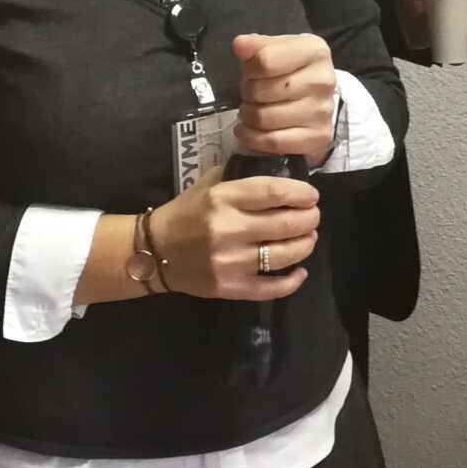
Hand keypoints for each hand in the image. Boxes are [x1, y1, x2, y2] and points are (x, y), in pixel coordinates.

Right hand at [149, 175, 322, 298]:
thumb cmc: (185, 213)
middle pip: (287, 223)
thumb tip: (279, 178)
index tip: (311, 196)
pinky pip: (271, 288)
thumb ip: (241, 180)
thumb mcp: (208, 185)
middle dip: (309, 218)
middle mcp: (229, 229)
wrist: (154, 251)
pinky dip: (292, 281)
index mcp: (223, 199)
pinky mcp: (230, 288)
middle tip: (313, 216)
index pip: (275, 192)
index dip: (301, 193)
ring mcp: (230, 262)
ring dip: (305, 245)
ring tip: (308, 238)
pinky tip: (300, 272)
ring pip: (285, 255)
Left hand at [232, 33, 336, 161]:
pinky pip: (273, 142)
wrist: (318, 97)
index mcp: (315, 51)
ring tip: (250, 110)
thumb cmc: (292, 69)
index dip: (249, 69)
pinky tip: (247, 130)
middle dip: (247, 93)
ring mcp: (322, 111)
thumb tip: (239, 45)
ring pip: (264, 118)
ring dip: (248, 116)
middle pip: (262, 91)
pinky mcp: (318, 137)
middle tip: (250, 93)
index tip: (250, 72)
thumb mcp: (277, 49)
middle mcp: (323, 80)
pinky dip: (252, 138)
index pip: (265, 61)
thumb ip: (256, 45)